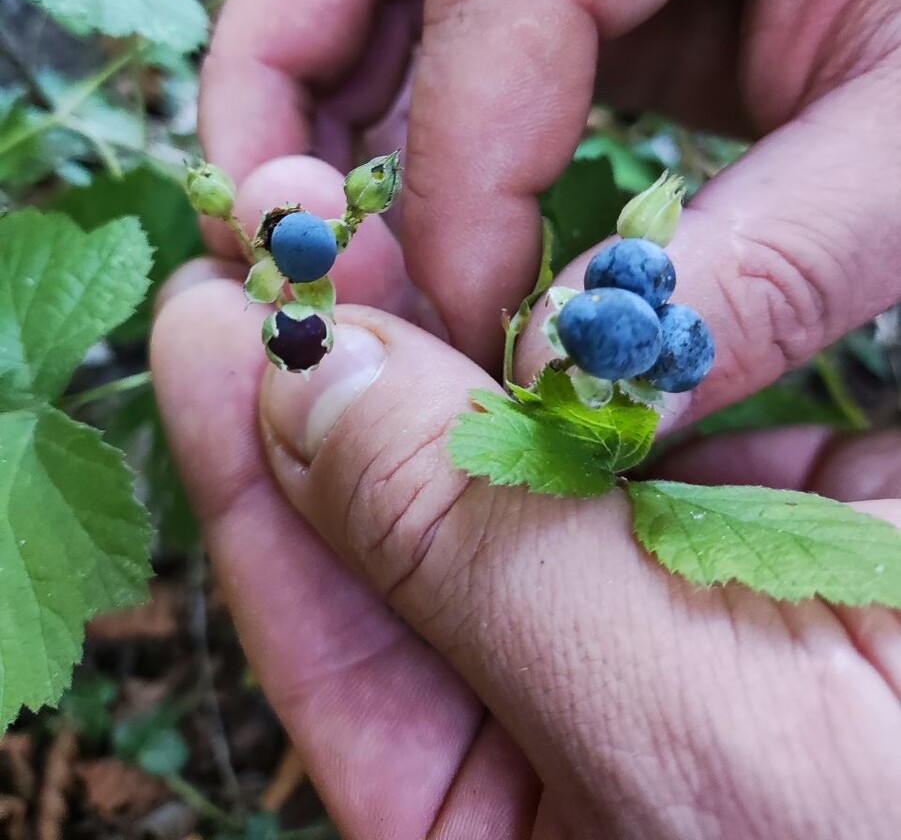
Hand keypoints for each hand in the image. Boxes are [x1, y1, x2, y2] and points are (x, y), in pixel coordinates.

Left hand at [152, 158, 900, 838]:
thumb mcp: (683, 745)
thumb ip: (478, 563)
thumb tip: (314, 384)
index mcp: (480, 808)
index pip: (325, 618)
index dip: (250, 456)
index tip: (208, 308)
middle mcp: (546, 706)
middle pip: (404, 517)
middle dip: (347, 372)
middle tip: (282, 230)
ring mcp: (642, 608)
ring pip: (510, 449)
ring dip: (460, 332)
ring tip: (383, 218)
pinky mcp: (740, 533)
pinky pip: (625, 419)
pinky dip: (587, 338)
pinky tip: (547, 264)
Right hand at [203, 0, 900, 412]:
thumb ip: (762, 271)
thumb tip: (565, 383)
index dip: (461, 159)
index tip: (477, 318)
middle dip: (286, 89)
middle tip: (284, 249)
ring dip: (318, 114)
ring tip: (329, 256)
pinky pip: (437, 17)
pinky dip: (392, 127)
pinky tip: (409, 226)